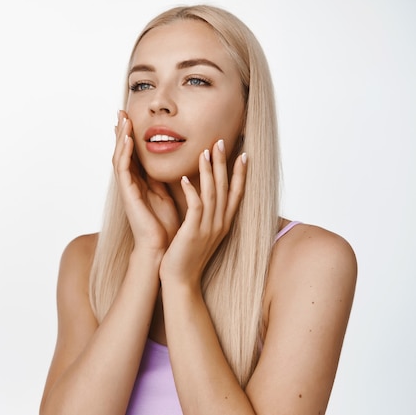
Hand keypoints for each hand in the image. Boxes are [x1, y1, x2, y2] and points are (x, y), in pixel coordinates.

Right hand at [112, 111, 178, 251]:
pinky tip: (126, 139)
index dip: (130, 136)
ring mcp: (127, 188)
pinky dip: (124, 152)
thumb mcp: (165, 194)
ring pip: (119, 157)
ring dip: (120, 137)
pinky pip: (123, 169)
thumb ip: (162, 178)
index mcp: (139, 182)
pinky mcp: (127, 194)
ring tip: (122, 118)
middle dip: (121, 131)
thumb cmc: (164, 225)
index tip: (131, 117)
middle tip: (121, 111)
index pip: (133, 154)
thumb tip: (171, 160)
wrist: (160, 247)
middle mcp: (130, 183)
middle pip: (122, 152)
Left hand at [159, 139, 247, 286]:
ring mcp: (208, 228)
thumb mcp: (200, 232)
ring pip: (212, 194)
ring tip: (204, 151)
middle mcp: (220, 224)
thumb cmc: (187, 256)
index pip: (236, 194)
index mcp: (223, 223)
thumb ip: (204, 215)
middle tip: (220, 141)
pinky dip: (192, 191)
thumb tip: (203, 197)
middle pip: (225, 188)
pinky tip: (185, 178)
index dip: (240, 174)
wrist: (181, 281)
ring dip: (209, 171)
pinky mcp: (193, 233)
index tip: (243, 154)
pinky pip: (196, 207)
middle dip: (224, 163)